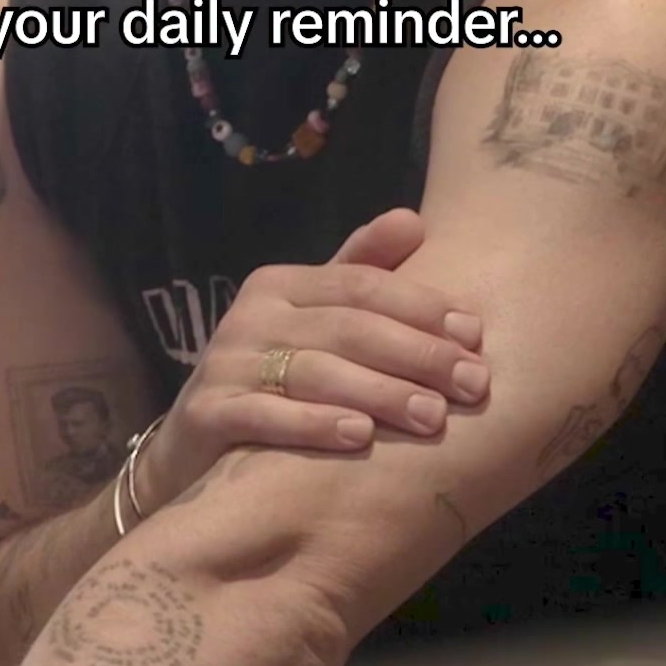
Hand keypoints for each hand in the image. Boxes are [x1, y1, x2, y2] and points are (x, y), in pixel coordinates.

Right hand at [139, 208, 488, 510]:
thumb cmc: (270, 377)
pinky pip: (267, 416)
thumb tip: (414, 219)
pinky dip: (315, 424)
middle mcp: (252, 314)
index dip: (421, 306)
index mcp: (282, 283)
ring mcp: (227, 362)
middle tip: (472, 384)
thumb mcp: (312, 321)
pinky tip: (360, 438)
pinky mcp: (207, 412)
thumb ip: (360, 272)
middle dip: (417, 354)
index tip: (475, 336)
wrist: (190, 446)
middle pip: (348, 327)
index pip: (362, 283)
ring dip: (381, 392)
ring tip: (433, 417)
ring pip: (316, 371)